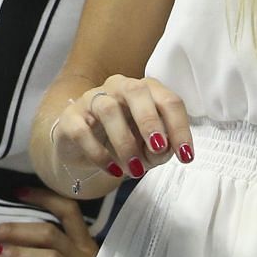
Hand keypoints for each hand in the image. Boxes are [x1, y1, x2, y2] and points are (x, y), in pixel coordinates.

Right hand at [51, 75, 194, 182]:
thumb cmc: (124, 141)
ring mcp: (93, 98)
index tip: (186, 156)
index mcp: (146, 90)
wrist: (83, 148)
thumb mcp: (148, 148)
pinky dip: (99, 153)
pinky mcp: (71, 117)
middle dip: (150, 121)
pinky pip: (83, 131)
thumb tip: (165, 151)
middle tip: (158, 149)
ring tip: (134, 169)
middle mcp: (120, 87)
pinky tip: (112, 169)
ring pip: (109, 109)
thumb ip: (160, 148)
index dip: (179, 128)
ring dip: (125, 142)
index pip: (168, 101)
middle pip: (137, 91)